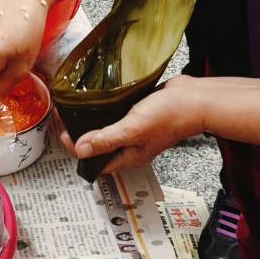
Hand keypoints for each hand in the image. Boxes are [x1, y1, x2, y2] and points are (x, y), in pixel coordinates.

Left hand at [67, 75, 206, 174]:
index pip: (95, 160)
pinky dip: (104, 109)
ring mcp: (136, 129)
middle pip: (99, 145)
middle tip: (65, 118)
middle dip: (80, 135)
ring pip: (106, 128)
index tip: (63, 132)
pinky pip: (116, 114)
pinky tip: (96, 99)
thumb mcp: (133, 128)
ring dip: (91, 121)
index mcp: (129, 156)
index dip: (77, 149)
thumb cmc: (171, 115)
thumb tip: (80, 149)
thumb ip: (107, 139)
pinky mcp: (139, 112)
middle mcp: (131, 145)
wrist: (196, 98)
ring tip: (75, 108)